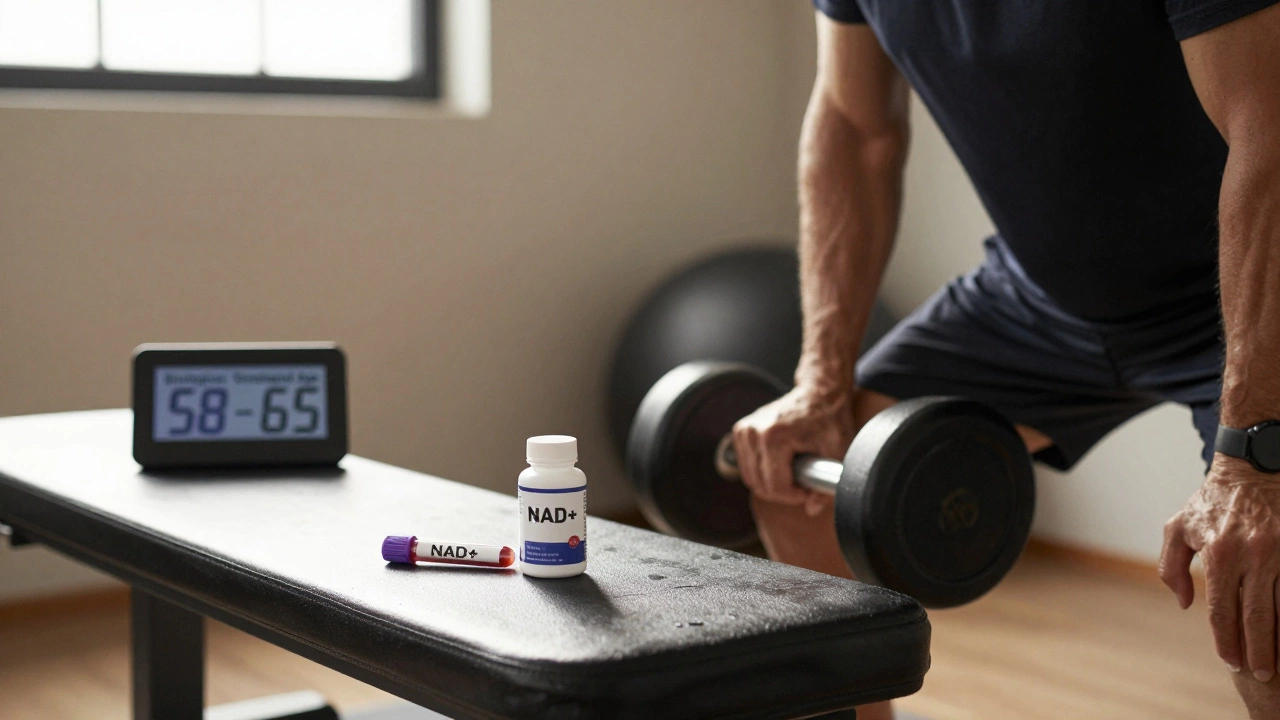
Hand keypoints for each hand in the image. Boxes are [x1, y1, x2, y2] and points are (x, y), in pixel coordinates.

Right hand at [731, 384, 858, 515]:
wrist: (818, 392)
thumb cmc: (830, 420)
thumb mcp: (838, 453)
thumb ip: (827, 485)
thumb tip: (812, 508)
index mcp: (773, 437)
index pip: (775, 486)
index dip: (795, 496)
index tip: (810, 489)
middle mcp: (753, 432)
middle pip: (760, 485)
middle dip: (784, 492)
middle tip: (805, 483)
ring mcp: (744, 430)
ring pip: (751, 479)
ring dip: (772, 483)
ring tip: (795, 472)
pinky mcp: (741, 431)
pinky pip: (747, 467)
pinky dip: (762, 473)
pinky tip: (782, 464)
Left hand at [1160, 455, 1279, 680]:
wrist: (1252, 470)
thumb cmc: (1210, 502)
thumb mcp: (1179, 528)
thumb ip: (1172, 567)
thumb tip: (1185, 604)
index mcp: (1219, 552)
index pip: (1222, 609)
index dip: (1226, 640)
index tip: (1231, 661)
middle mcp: (1253, 554)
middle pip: (1257, 616)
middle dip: (1259, 650)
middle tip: (1259, 673)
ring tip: (1277, 662)